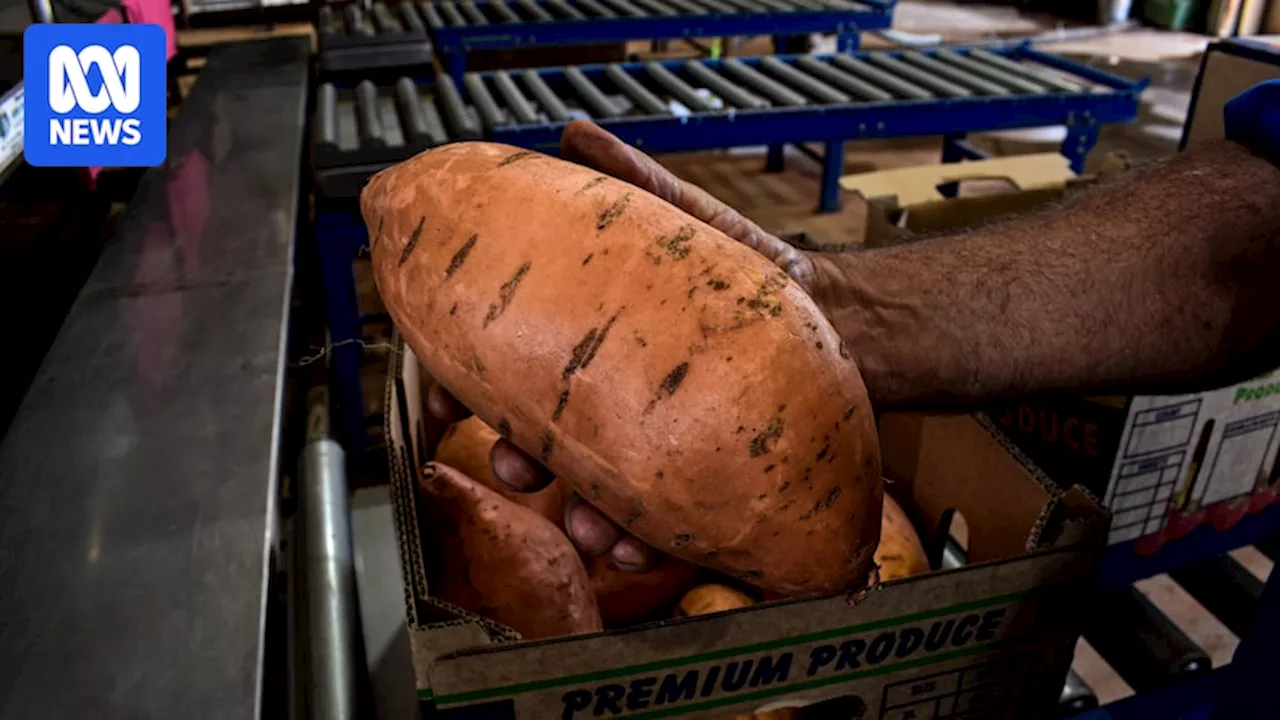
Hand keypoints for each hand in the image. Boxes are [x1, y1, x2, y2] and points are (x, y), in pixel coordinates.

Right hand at [427, 120, 848, 569]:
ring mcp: (648, 449)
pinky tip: (639, 544)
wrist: (837, 322)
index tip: (444, 394)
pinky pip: (655, 528)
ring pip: (591, 496)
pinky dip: (640, 542)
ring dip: (579, 517)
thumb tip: (572, 133)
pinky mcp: (693, 485)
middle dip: (517, 461)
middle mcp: (608, 401)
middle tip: (517, 464)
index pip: (506, 367)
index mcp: (585, 344)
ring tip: (592, 527)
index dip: (464, 383)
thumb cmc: (747, 274)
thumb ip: (630, 182)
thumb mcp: (687, 223)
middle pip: (539, 442)